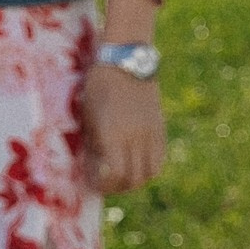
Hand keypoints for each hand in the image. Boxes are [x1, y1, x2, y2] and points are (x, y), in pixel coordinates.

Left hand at [80, 63, 165, 193]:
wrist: (125, 61)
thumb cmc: (97, 86)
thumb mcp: (88, 115)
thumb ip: (94, 143)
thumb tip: (95, 168)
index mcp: (113, 133)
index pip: (114, 174)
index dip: (103, 185)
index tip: (93, 185)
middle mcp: (135, 137)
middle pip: (133, 178)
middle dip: (118, 187)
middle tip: (105, 185)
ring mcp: (151, 133)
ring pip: (150, 172)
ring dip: (136, 181)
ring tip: (122, 178)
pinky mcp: (160, 128)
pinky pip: (159, 159)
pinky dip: (148, 168)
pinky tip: (135, 164)